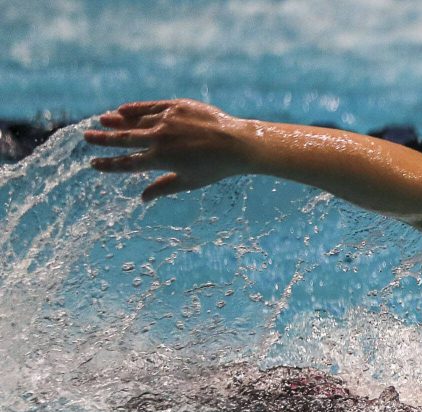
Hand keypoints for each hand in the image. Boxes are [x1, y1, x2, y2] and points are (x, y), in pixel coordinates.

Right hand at [86, 99, 248, 201]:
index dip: (108, 165)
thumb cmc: (216, 167)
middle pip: (124, 139)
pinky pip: (150, 106)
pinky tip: (122, 110)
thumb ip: (163, 188)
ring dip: (117, 121)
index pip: (127, 164)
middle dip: (103, 139)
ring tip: (102, 121)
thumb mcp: (189, 182)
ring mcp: (167, 120)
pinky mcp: (177, 106)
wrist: (238, 143)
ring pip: (135, 120)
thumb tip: (142, 199)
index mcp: (161, 160)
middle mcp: (160, 138)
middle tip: (86, 138)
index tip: (93, 164)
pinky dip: (135, 108)